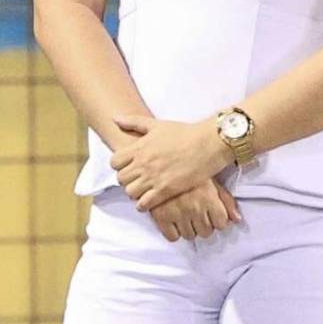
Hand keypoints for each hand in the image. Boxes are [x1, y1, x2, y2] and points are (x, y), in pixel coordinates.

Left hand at [111, 113, 226, 212]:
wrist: (208, 144)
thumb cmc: (185, 133)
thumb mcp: (157, 124)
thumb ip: (134, 122)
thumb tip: (115, 118)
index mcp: (140, 147)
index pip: (114, 162)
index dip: (119, 165)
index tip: (127, 166)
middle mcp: (143, 163)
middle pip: (120, 179)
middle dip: (126, 179)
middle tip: (136, 179)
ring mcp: (153, 177)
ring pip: (130, 192)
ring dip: (134, 192)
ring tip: (143, 189)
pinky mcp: (165, 190)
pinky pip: (144, 204)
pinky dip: (143, 204)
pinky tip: (150, 200)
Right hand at [149, 179, 241, 242]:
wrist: (160, 163)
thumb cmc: (188, 170)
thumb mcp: (211, 180)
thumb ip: (226, 200)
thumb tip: (237, 220)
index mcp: (208, 198)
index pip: (222, 224)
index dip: (218, 220)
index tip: (212, 214)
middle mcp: (195, 208)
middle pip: (206, 232)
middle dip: (204, 225)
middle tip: (197, 214)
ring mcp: (177, 214)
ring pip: (190, 236)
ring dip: (189, 228)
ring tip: (185, 216)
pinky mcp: (161, 217)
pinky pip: (172, 237)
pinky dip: (174, 232)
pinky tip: (173, 221)